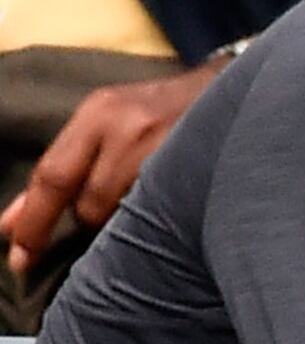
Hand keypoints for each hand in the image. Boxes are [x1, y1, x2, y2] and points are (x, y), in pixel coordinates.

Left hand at [3, 63, 216, 274]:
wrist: (243, 86)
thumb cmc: (165, 112)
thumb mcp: (107, 125)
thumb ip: (64, 169)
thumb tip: (12, 223)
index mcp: (99, 113)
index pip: (51, 176)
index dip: (33, 223)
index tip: (20, 257)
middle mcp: (129, 125)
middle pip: (89, 202)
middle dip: (85, 224)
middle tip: (90, 236)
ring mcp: (169, 144)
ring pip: (126, 210)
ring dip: (125, 220)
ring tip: (145, 206)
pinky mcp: (200, 162)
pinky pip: (162, 208)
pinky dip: (157, 216)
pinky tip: (167, 208)